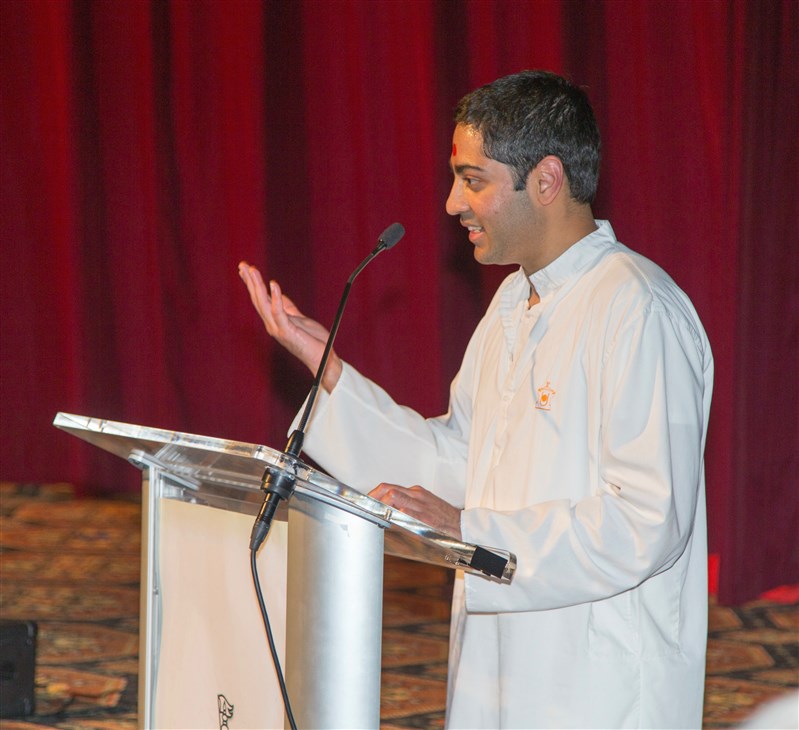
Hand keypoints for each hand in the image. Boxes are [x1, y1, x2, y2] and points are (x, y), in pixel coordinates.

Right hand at [238, 262, 341, 390]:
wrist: (324, 359)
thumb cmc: (313, 341)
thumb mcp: (300, 319)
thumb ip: (288, 307)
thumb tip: (278, 293)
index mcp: (275, 321)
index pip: (260, 299)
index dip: (252, 284)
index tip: (245, 268)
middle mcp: (273, 325)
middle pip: (258, 300)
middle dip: (250, 281)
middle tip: (243, 265)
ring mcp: (278, 329)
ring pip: (264, 304)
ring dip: (257, 286)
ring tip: (252, 271)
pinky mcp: (288, 332)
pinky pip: (279, 313)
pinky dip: (276, 298)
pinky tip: (273, 284)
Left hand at [368, 483, 461, 539]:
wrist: (461, 525)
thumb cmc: (443, 516)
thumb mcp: (425, 504)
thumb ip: (408, 504)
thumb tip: (390, 509)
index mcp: (416, 492)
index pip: (389, 487)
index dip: (375, 493)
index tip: (366, 500)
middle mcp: (416, 495)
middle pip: (388, 489)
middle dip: (373, 496)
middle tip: (364, 506)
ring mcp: (420, 505)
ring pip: (394, 496)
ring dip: (380, 503)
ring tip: (371, 511)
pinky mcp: (424, 517)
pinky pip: (406, 511)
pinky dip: (394, 513)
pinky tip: (386, 519)